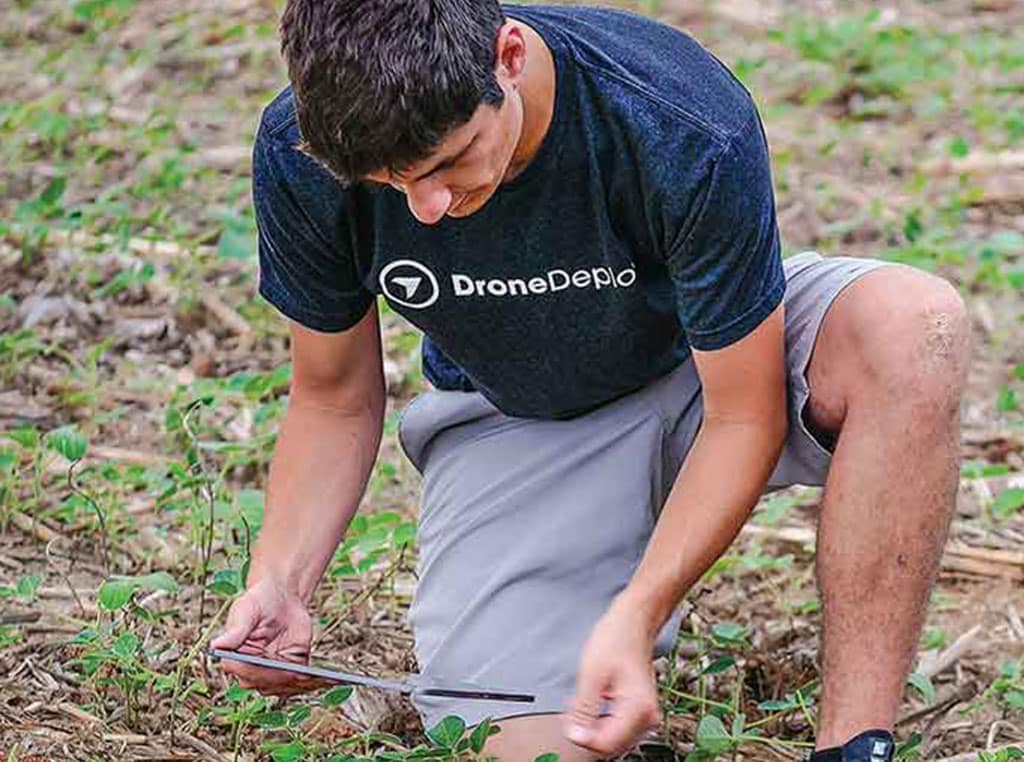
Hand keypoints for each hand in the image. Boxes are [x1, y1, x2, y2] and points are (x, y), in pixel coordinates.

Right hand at [210, 579, 328, 696]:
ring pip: (288, 687)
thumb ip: (235, 630)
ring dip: (305, 684)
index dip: (265, 672)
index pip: (247, 673)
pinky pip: (303, 682)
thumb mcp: (245, 610)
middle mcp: (250, 672)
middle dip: (288, 679)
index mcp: (233, 659)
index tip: (282, 668)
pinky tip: (332, 678)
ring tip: (325, 679)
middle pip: (270, 683)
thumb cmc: (258, 601)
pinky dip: (317, 682)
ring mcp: (271, 675)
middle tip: (306, 674)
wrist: (279, 597)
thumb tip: (216, 645)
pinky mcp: (290, 671)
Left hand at [565, 593, 661, 755]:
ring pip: (614, 739)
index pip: (606, 745)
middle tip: (575, 711)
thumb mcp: (591, 674)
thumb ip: (583, 709)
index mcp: (638, 709)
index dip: (583, 738)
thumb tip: (574, 736)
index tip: (570, 725)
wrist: (634, 621)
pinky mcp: (640, 711)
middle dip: (589, 733)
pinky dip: (603, 721)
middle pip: (611, 745)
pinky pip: (618, 728)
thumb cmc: (616, 638)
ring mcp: (646, 714)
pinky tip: (594, 704)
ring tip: (585, 703)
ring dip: (595, 728)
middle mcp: (647, 717)